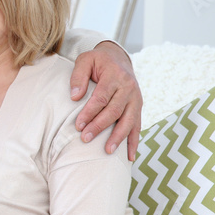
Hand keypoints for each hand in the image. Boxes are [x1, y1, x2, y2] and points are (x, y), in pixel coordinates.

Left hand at [69, 41, 142, 160]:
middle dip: (100, 127)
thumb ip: (78, 76)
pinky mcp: (139, 107)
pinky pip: (138, 126)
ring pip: (129, 121)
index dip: (90, 112)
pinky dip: (134, 142)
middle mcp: (129, 88)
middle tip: (85, 139)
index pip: (101, 98)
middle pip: (115, 111)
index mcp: (115, 75)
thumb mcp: (85, 60)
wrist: (118, 58)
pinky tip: (129, 157)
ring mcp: (136, 99)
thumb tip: (75, 97)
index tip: (78, 125)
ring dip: (118, 138)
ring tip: (107, 151)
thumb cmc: (98, 61)